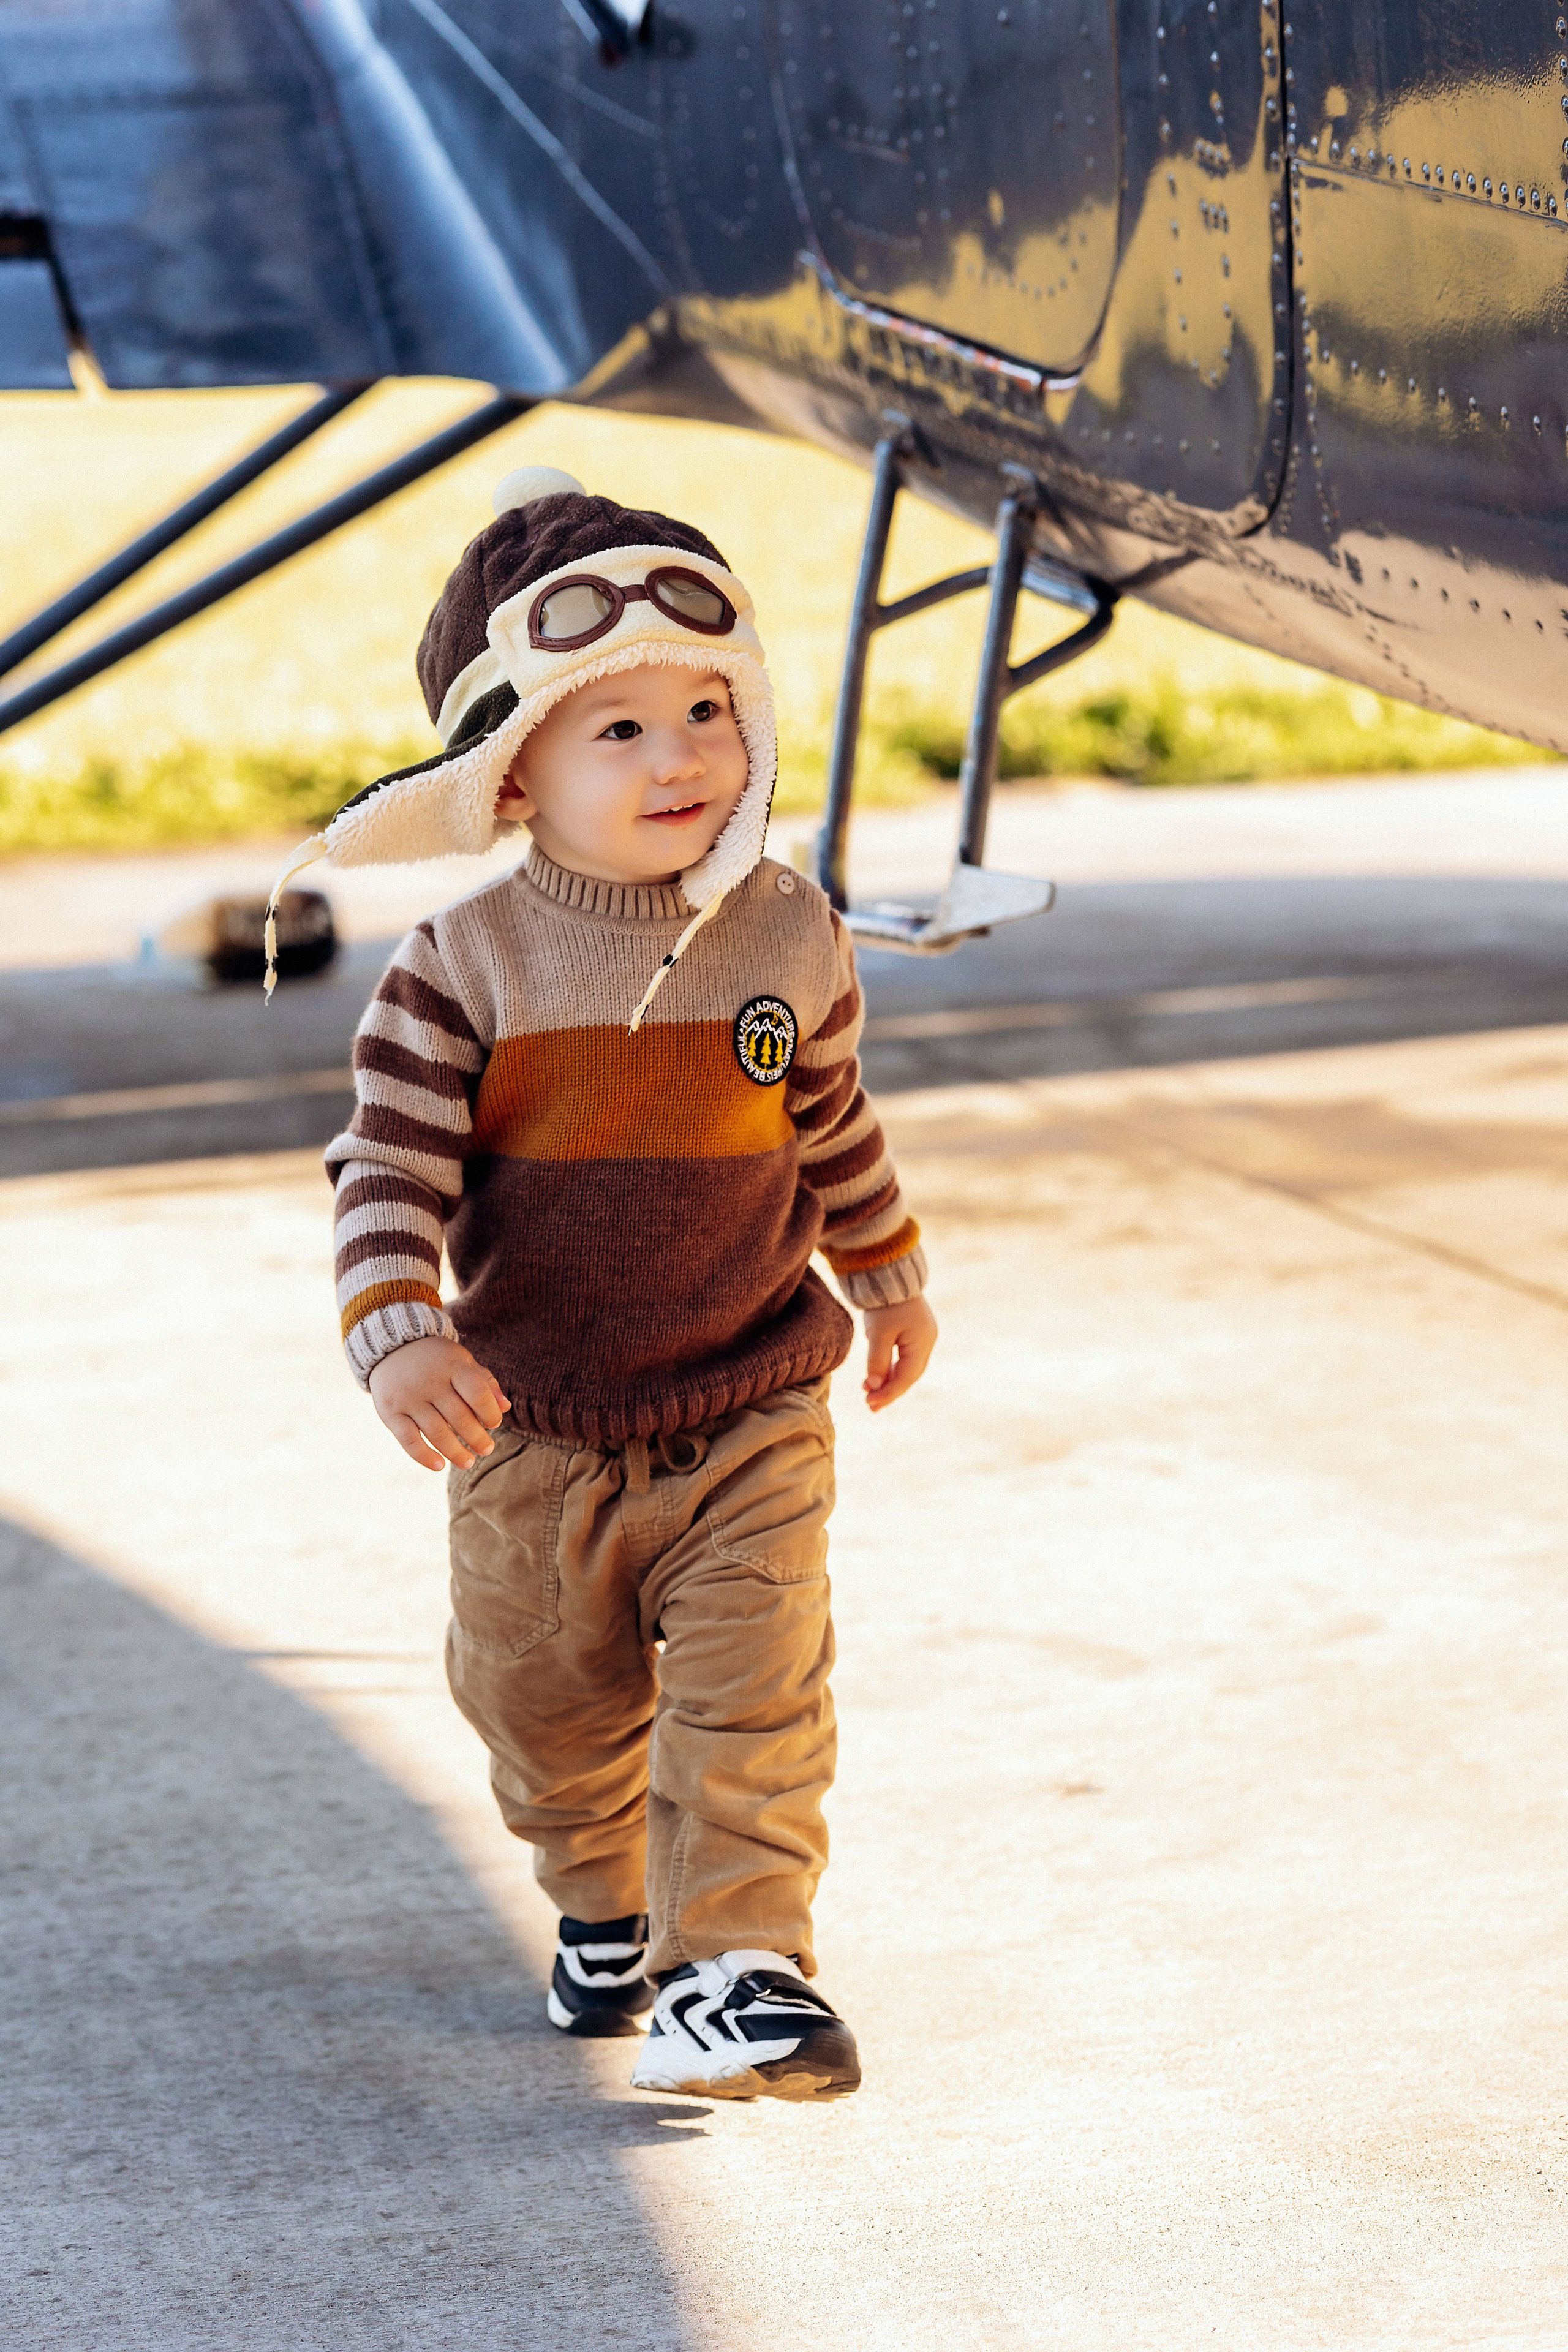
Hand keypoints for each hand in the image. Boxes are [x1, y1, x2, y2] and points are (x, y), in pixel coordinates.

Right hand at [369, 1337, 510, 1471]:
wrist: (393, 1347)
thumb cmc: (437, 1360)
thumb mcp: (462, 1361)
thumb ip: (485, 1382)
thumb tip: (505, 1407)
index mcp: (452, 1365)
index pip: (478, 1393)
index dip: (490, 1413)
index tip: (494, 1424)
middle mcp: (429, 1381)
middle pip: (459, 1417)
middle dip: (477, 1439)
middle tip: (487, 1450)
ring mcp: (408, 1397)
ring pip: (436, 1432)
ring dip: (456, 1453)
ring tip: (468, 1462)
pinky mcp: (390, 1411)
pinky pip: (408, 1440)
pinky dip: (424, 1456)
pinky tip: (439, 1466)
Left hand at [863, 1294, 937, 1412]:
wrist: (891, 1274)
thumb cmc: (885, 1303)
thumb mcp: (878, 1333)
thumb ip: (877, 1361)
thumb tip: (874, 1387)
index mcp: (922, 1342)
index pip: (906, 1377)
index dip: (888, 1394)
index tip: (870, 1404)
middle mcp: (927, 1342)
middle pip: (909, 1376)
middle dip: (889, 1392)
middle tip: (870, 1406)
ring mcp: (922, 1337)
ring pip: (907, 1368)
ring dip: (889, 1382)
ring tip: (869, 1394)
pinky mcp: (915, 1333)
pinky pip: (905, 1358)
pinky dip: (891, 1369)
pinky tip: (876, 1377)